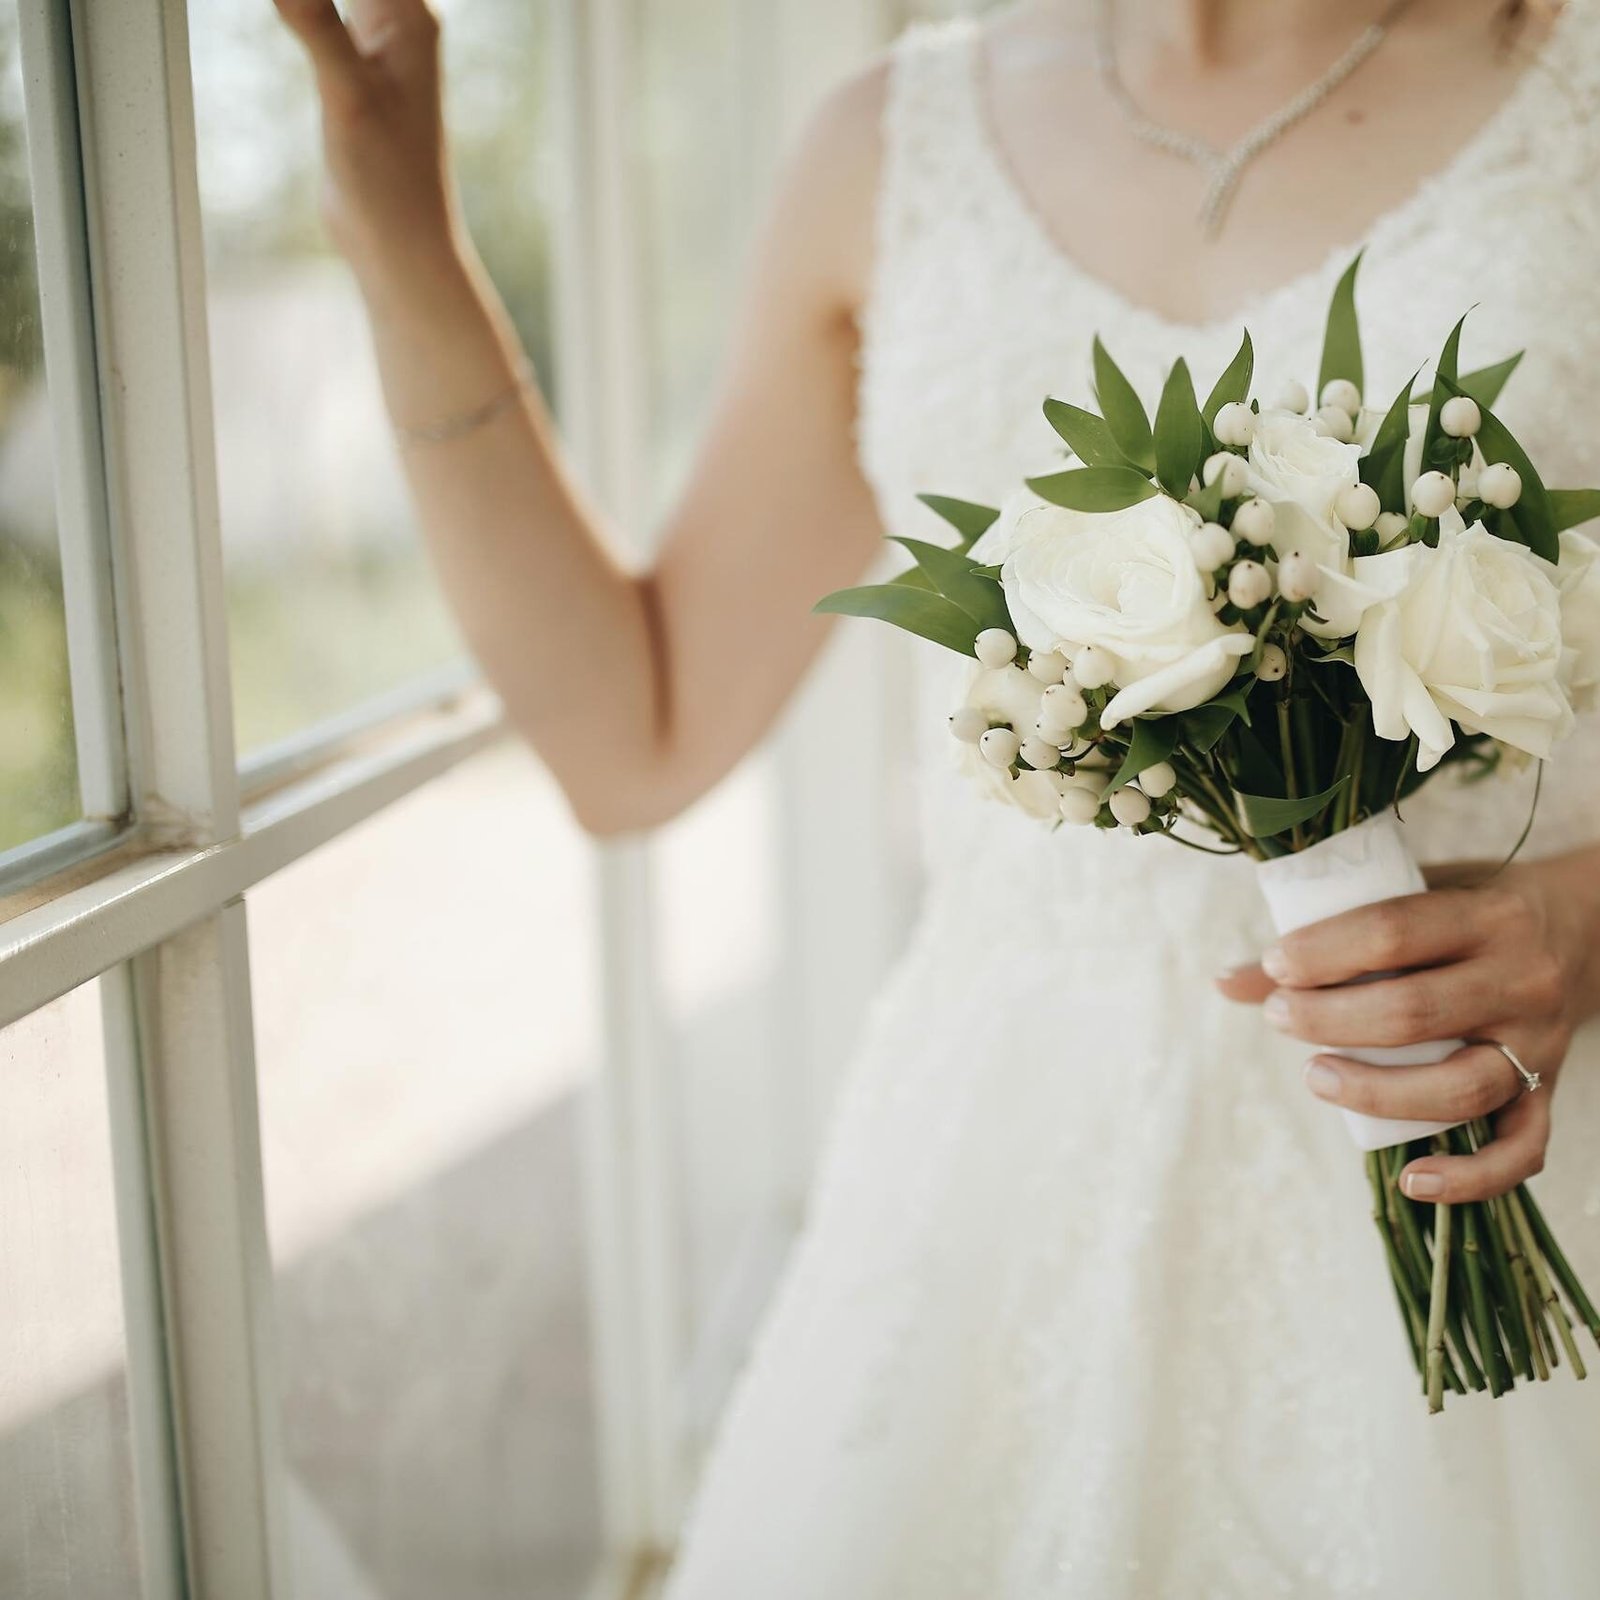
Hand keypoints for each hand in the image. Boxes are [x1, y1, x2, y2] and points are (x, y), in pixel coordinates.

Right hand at [272, 0, 459, 299]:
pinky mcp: (350, 68)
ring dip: (302, 1)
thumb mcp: (348, 96)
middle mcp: (399, 21)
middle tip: (285, 4)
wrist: (398, 245)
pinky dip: (297, 2)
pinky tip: (282, 8)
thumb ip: (316, 24)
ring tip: (282, 10)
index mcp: (410, 16)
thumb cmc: (391, 182)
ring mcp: (375, 43)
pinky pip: (318, 9)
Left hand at [1217, 850, 1599, 1202]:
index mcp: (1488, 915)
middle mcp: (1522, 979)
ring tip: (1315, 1077)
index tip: (1276, 964)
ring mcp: (1542, 1043)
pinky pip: (1521, 1150)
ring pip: (1462, 1087)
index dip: (1325, 952)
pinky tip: (1411, 1180)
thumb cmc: (1473, 910)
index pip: (1395, 931)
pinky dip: (1470, 1178)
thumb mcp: (1417, 897)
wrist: (1590, 928)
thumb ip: (1332, 933)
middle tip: (1280, 1018)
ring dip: (1378, 1093)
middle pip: (1415, 1012)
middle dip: (1331, 1020)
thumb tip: (1225, 981)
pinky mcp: (1552, 1092)